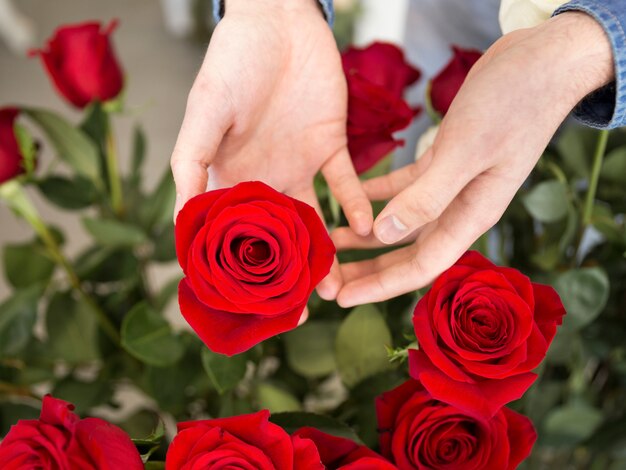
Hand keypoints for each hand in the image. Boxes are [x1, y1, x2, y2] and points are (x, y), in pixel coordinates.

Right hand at [170, 0, 372, 298]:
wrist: (277, 22)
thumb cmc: (231, 63)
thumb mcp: (204, 114)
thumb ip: (193, 166)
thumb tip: (182, 223)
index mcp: (230, 177)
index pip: (234, 234)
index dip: (241, 270)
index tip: (250, 304)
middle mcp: (266, 178)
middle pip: (279, 237)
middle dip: (290, 273)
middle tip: (305, 308)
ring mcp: (300, 165)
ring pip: (315, 219)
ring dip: (327, 251)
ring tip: (338, 286)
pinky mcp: (331, 146)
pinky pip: (346, 184)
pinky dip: (355, 205)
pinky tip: (364, 229)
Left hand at [335, 12, 613, 306]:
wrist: (541, 62)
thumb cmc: (513, 104)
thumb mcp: (465, 152)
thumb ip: (427, 196)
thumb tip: (384, 235)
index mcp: (470, 215)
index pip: (420, 267)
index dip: (380, 286)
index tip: (341, 298)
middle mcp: (460, 208)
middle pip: (407, 252)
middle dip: (368, 269)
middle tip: (328, 280)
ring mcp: (452, 185)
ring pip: (402, 222)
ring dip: (367, 234)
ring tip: (331, 241)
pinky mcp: (443, 160)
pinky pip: (403, 187)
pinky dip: (377, 194)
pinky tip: (351, 197)